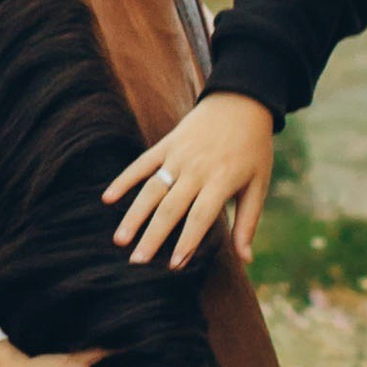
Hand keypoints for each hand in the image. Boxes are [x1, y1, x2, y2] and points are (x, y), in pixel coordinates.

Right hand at [105, 91, 276, 269]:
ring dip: (134, 215)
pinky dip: (124, 180)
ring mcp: (178, 156)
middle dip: (153, 236)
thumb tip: (246, 259)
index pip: (201, 216)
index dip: (187, 241)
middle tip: (136, 262)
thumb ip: (248, 222)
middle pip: (171, 208)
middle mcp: (197, 169)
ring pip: (152, 189)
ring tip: (119, 239)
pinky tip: (108, 199)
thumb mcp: (258, 184)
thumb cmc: (253, 149)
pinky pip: (141, 164)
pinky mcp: (166, 144)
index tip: (173, 265)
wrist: (242, 101)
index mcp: (221, 180)